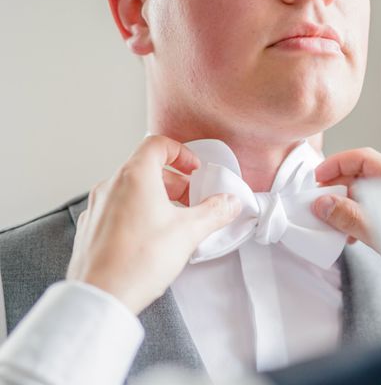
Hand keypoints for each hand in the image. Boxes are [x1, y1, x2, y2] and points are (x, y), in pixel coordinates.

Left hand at [67, 135, 240, 313]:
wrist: (101, 296)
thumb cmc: (138, 261)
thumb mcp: (189, 232)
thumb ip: (215, 212)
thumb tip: (229, 203)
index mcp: (135, 177)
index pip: (157, 144)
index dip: (180, 152)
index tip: (194, 168)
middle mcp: (111, 186)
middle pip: (144, 167)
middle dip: (173, 180)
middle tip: (190, 197)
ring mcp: (97, 207)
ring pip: (130, 189)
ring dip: (155, 196)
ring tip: (173, 219)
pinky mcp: (90, 228)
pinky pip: (117, 209)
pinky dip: (137, 212)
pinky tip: (150, 237)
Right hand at [313, 148, 380, 250]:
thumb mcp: (377, 230)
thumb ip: (348, 216)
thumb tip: (322, 204)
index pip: (361, 158)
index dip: (337, 164)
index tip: (317, 177)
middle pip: (360, 175)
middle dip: (336, 187)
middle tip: (317, 202)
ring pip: (363, 194)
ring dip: (344, 205)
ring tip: (331, 222)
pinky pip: (370, 209)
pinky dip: (355, 217)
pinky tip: (348, 235)